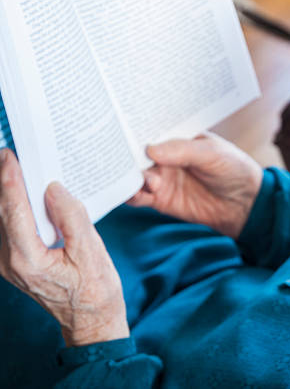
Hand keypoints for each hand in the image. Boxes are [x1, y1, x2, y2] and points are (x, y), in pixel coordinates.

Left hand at [0, 149, 128, 346]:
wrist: (91, 320)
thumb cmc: (95, 289)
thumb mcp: (92, 252)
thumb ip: (72, 218)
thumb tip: (54, 188)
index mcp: (29, 259)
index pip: (14, 212)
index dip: (10, 181)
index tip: (10, 156)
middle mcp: (11, 262)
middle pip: (0, 213)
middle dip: (2, 182)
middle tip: (7, 153)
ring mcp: (9, 264)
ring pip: (0, 221)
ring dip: (5, 194)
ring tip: (12, 168)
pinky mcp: (14, 262)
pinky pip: (7, 229)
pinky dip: (11, 208)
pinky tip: (20, 194)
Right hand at [127, 132, 262, 238]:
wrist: (244, 204)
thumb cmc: (233, 169)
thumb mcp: (212, 153)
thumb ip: (183, 151)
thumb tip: (150, 150)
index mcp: (176, 136)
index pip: (150, 128)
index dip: (134, 127)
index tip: (119, 124)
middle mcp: (164, 155)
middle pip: (135, 152)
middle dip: (125, 152)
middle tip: (118, 153)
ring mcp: (160, 176)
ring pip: (133, 174)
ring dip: (131, 176)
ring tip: (147, 179)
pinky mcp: (159, 198)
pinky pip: (138, 196)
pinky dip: (131, 194)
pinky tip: (138, 192)